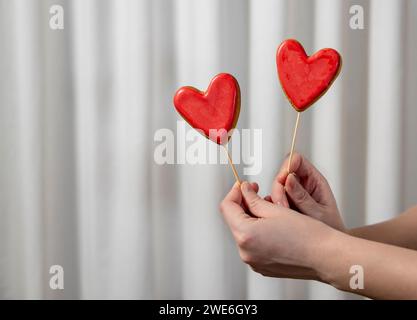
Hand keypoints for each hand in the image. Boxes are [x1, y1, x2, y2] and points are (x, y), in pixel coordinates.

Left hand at [220, 181, 334, 279]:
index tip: (243, 185)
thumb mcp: (276, 209)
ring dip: (252, 218)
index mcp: (246, 235)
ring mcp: (253, 262)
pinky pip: (253, 245)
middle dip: (244, 204)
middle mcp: (245, 252)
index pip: (227, 208)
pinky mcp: (262, 267)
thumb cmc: (307, 234)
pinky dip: (259, 232)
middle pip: (234, 220)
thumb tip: (243, 190)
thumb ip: (254, 199)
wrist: (325, 257)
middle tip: (256, 191)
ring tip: (270, 207)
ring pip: (244, 232)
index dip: (234, 192)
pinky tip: (273, 224)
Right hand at [271, 153, 345, 230]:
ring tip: (283, 215)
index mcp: (315, 181)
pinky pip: (272, 201)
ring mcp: (292, 195)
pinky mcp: (284, 204)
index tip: (283, 179)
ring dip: (275, 201)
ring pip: (276, 189)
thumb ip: (303, 197)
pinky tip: (276, 218)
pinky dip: (271, 208)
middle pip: (282, 174)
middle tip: (282, 205)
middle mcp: (302, 185)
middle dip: (279, 189)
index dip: (288, 165)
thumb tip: (289, 178)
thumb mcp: (318, 213)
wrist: (328, 248)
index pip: (297, 161)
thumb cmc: (331, 229)